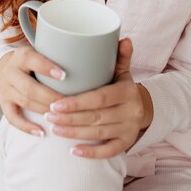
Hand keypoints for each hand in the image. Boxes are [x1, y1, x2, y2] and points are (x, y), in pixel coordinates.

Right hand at [0, 46, 64, 135]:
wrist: (9, 67)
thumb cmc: (34, 61)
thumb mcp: (41, 52)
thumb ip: (57, 56)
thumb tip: (87, 64)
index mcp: (22, 56)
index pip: (33, 60)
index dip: (47, 68)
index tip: (64, 75)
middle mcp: (11, 72)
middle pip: (30, 88)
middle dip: (51, 98)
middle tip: (68, 104)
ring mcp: (6, 89)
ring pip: (25, 102)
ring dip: (44, 111)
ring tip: (61, 116)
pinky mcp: (4, 103)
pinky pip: (13, 118)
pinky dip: (27, 127)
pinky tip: (41, 132)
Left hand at [44, 39, 152, 158]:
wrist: (142, 107)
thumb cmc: (121, 86)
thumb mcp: (122, 70)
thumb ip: (120, 56)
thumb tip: (124, 38)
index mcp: (128, 92)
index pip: (100, 98)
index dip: (77, 102)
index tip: (56, 103)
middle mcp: (132, 112)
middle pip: (96, 117)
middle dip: (70, 118)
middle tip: (48, 115)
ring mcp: (129, 129)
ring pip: (98, 134)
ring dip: (74, 133)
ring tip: (53, 128)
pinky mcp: (127, 143)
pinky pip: (108, 151)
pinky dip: (91, 153)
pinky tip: (72, 151)